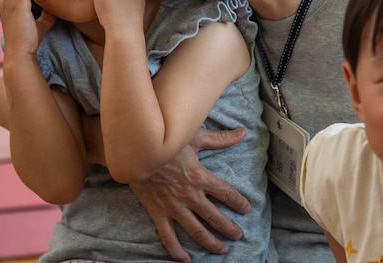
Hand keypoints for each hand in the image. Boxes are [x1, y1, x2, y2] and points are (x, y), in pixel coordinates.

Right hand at [128, 127, 249, 262]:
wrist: (136, 150)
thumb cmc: (166, 141)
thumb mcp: (195, 136)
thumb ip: (220, 138)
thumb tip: (242, 132)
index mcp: (200, 177)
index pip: (226, 194)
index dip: (239, 203)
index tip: (247, 209)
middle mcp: (190, 195)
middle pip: (215, 217)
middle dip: (229, 228)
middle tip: (238, 235)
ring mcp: (173, 207)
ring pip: (196, 231)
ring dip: (210, 242)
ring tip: (222, 249)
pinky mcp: (158, 212)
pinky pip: (168, 236)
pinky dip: (176, 250)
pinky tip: (185, 259)